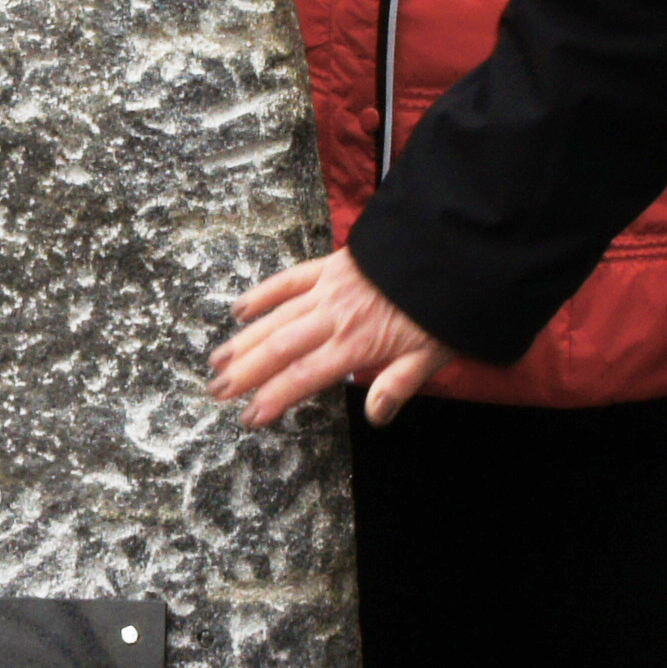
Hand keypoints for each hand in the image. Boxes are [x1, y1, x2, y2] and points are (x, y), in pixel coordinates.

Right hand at [210, 250, 453, 427]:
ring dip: (244, 342)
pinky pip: (289, 280)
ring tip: (216, 363)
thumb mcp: (432, 354)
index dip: (273, 398)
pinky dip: (262, 295)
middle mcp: (335, 319)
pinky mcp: (331, 266)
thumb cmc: (442, 308)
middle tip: (216, 392)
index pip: (304, 377)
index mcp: (357, 345)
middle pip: (280, 349)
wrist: (450, 250)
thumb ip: (398, 384)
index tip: (249, 417)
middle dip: (245, 373)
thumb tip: (374, 416)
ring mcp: (329, 290)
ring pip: (277, 319)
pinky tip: (239, 310)